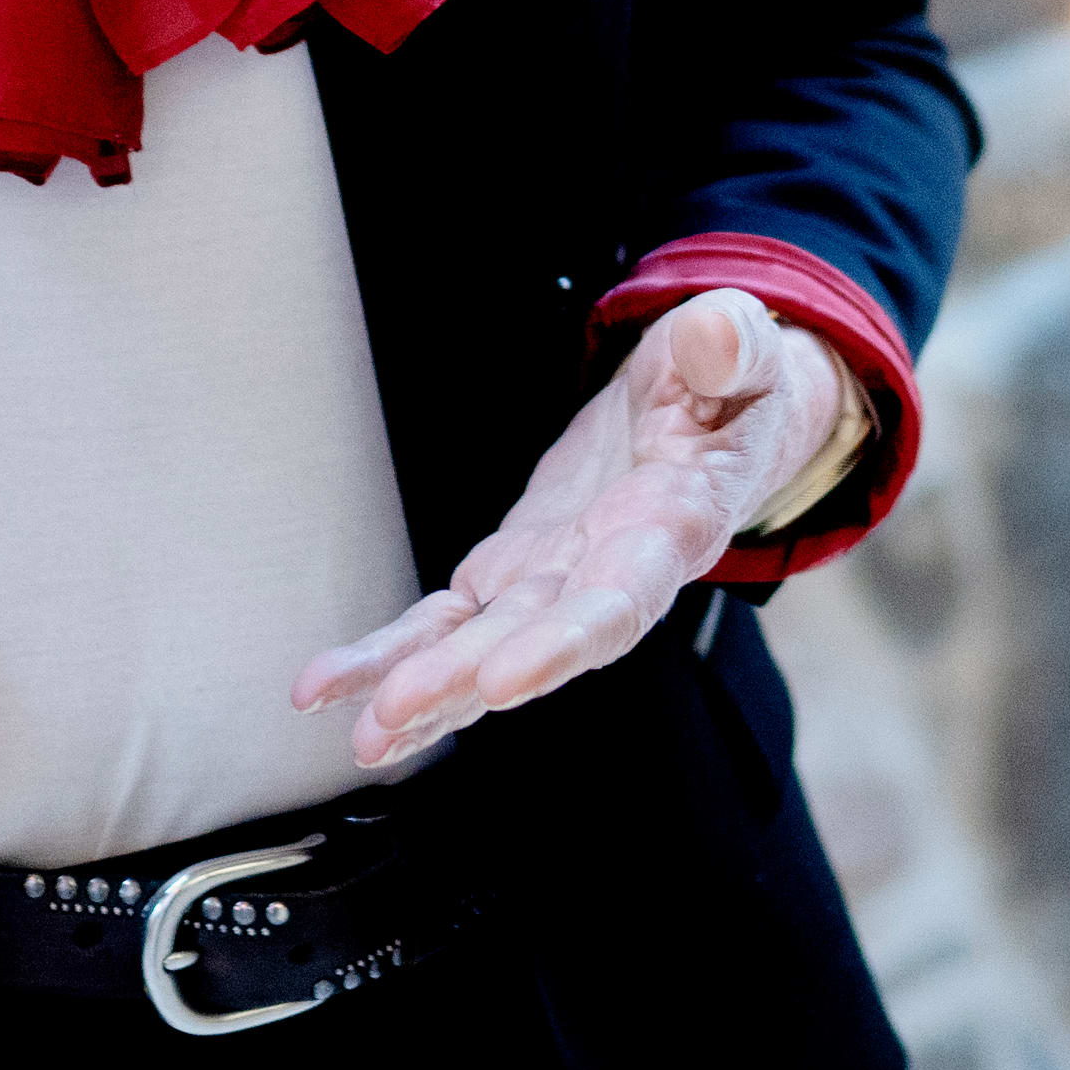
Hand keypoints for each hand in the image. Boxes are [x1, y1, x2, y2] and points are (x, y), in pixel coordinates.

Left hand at [291, 288, 846, 772]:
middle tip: (393, 713)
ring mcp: (557, 576)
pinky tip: (328, 691)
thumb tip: (717, 335)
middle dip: (463, 678)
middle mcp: (614, 570)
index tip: (505, 679)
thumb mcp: (741, 348)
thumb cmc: (732, 384)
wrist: (716, 412)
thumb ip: (733, 346)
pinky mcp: (514, 568)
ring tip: (360, 733)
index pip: (621, 598)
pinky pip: (447, 619)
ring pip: (483, 642)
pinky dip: (391, 654)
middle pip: (536, 637)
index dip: (565, 640)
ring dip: (422, 688)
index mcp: (675, 526)